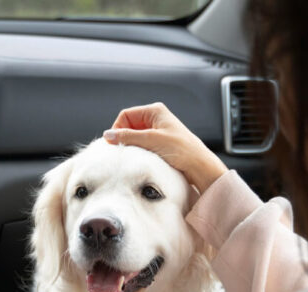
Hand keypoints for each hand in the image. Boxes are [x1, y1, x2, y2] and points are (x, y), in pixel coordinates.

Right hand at [103, 102, 228, 192]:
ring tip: (136, 154)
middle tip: (124, 150)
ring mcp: (158, 130)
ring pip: (135, 136)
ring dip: (132, 145)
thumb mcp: (150, 140)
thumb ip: (127, 136)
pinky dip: (139, 150)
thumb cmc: (181, 149)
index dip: (118, 128)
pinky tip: (142, 158)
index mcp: (155, 110)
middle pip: (129, 125)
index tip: (115, 143)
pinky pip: (142, 144)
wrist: (199, 165)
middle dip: (125, 137)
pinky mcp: (160, 143)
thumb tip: (108, 135)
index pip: (126, 115)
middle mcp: (156, 118)